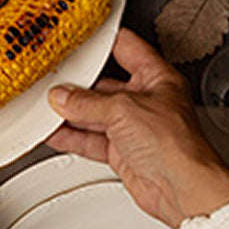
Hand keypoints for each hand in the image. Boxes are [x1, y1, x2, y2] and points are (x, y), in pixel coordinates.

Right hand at [48, 28, 228, 227]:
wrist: (182, 190)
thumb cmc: (175, 145)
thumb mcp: (123, 109)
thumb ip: (87, 101)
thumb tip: (63, 97)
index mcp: (156, 78)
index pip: (126, 47)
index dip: (101, 40)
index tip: (76, 38)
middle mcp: (146, 100)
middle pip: (103, 84)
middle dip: (77, 85)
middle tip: (52, 80)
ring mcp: (134, 127)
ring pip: (94, 113)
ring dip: (70, 113)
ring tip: (46, 107)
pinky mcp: (123, 151)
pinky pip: (90, 139)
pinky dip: (71, 136)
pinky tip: (54, 132)